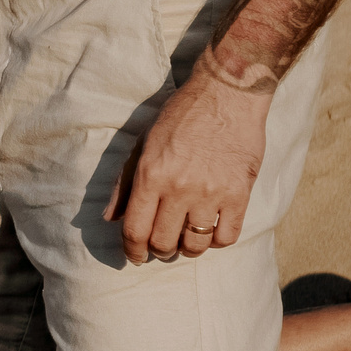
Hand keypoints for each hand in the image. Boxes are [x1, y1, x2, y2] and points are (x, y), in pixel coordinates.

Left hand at [103, 54, 270, 262]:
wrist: (226, 93)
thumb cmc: (181, 115)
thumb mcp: (144, 142)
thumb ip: (125, 182)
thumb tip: (110, 217)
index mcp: (151, 175)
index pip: (135, 229)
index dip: (132, 250)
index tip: (134, 256)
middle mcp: (179, 188)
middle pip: (164, 243)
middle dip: (158, 251)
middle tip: (161, 246)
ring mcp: (211, 193)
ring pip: (195, 245)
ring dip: (187, 249)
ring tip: (185, 240)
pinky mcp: (239, 194)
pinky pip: (226, 236)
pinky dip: (216, 241)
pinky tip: (210, 230)